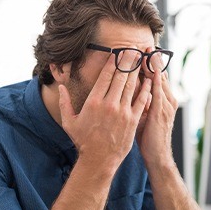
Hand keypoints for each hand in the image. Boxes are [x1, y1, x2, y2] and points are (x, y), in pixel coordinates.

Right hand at [58, 51, 151, 172]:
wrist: (99, 160)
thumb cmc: (83, 141)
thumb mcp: (69, 122)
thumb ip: (64, 103)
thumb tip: (61, 87)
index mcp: (93, 102)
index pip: (105, 76)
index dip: (113, 62)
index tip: (117, 52)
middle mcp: (109, 104)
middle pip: (121, 76)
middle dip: (127, 61)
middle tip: (132, 49)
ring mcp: (122, 112)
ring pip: (132, 85)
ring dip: (137, 70)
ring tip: (141, 58)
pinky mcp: (132, 120)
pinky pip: (141, 100)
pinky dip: (146, 88)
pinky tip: (149, 80)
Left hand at [136, 47, 177, 167]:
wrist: (157, 156)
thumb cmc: (149, 138)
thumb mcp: (145, 116)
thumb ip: (140, 102)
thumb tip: (131, 91)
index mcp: (163, 100)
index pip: (156, 77)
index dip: (150, 63)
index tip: (142, 50)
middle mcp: (167, 99)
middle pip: (159, 74)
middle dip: (152, 59)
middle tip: (145, 44)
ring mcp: (165, 105)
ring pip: (159, 80)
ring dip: (154, 65)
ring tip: (148, 50)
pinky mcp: (161, 111)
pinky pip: (157, 91)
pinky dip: (154, 79)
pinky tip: (150, 69)